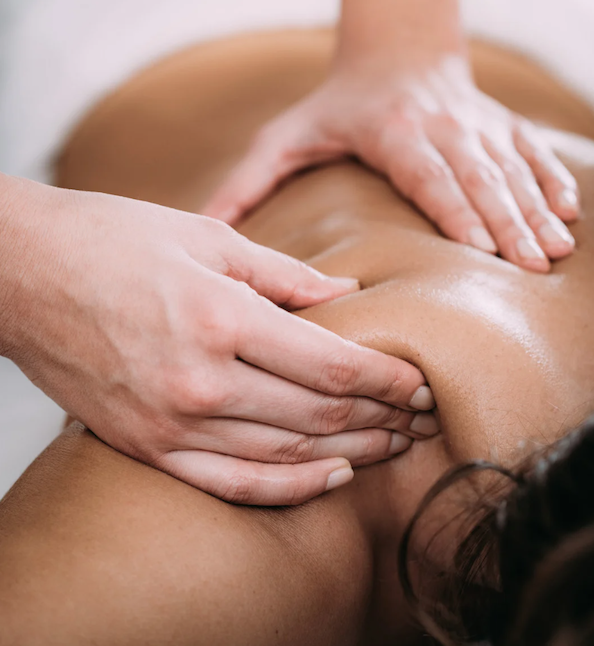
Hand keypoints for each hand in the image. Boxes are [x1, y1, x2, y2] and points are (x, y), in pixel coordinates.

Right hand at [1, 178, 434, 504]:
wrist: (24, 273)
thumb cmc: (115, 239)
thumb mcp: (208, 237)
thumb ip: (284, 274)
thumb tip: (346, 291)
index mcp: (221, 318)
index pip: (332, 366)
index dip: (387, 378)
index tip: (420, 380)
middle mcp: (200, 381)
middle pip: (318, 416)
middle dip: (382, 417)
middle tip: (422, 415)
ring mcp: (170, 422)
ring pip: (285, 455)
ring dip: (349, 453)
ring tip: (391, 446)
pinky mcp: (145, 444)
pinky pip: (230, 482)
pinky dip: (286, 487)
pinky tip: (328, 477)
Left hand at [204, 52, 578, 271]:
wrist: (395, 48)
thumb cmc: (338, 103)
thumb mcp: (287, 135)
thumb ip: (248, 181)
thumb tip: (204, 228)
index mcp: (393, 133)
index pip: (429, 177)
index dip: (457, 212)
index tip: (481, 252)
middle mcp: (442, 127)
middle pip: (480, 179)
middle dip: (508, 223)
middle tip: (534, 268)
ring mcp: (477, 125)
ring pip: (512, 170)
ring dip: (536, 211)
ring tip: (558, 253)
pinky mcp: (499, 124)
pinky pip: (532, 153)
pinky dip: (552, 181)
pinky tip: (571, 213)